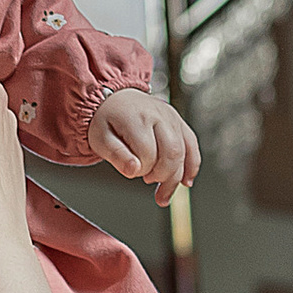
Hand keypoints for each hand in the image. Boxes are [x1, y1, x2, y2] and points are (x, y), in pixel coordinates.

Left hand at [91, 85, 198, 205]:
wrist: (116, 100)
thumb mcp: (101, 138)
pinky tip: (185, 182)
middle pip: (171, 153)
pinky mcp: (179, 122)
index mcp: (136, 118)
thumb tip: (133, 170)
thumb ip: (116, 156)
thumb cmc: (107, 120)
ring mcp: (171, 118)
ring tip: (163, 191)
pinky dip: (191, 166)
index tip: (131, 170)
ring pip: (184, 152)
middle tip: (148, 180)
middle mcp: (158, 115)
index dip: (140, 169)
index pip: (147, 153)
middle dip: (162, 175)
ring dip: (176, 177)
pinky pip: (192, 145)